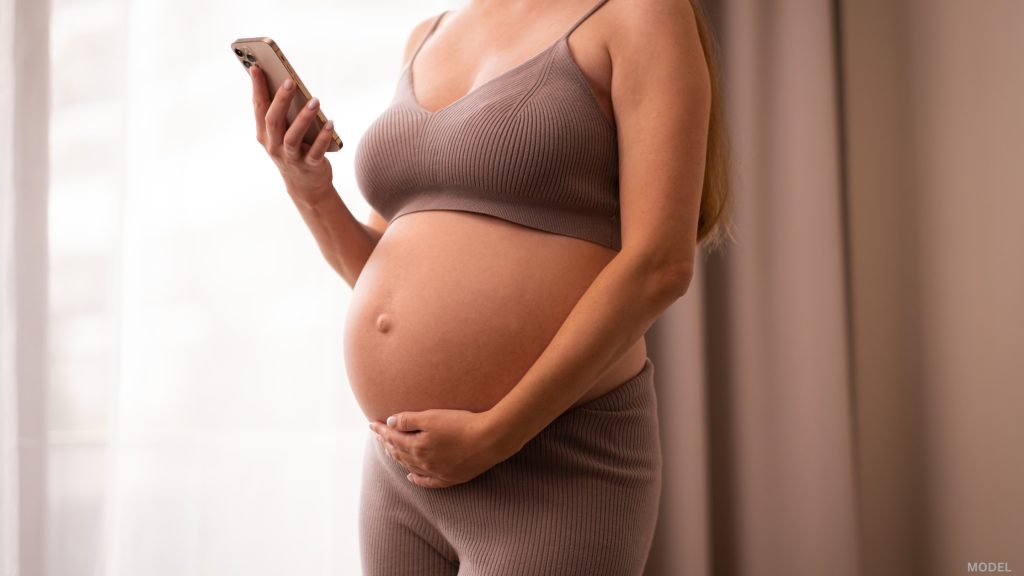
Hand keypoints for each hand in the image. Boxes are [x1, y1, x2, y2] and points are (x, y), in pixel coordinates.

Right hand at [250, 64, 335, 205]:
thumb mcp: (283, 133)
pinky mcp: (309, 165)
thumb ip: (283, 112)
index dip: (256, 87)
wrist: (305, 186)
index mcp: (264, 134)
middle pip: (273, 120)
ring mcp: (290, 157)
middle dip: (280, 100)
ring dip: (304, 117)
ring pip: (293, 136)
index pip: (258, 107)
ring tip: (315, 100)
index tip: (256, 67)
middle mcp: (274, 146)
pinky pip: (316, 151)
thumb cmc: (294, 150)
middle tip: (290, 81)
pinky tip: (331, 123)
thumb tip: (289, 83)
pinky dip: (323, 137)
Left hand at [369, 409, 517, 488]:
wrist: (490, 440)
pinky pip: (427, 482)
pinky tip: (410, 477)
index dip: (380, 429)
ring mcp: (436, 472)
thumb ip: (408, 420)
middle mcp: (422, 462)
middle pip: (398, 453)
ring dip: (397, 458)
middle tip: (379, 434)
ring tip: (390, 450)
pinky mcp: (450, 478)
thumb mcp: (432, 417)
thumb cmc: (461, 424)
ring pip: (410, 467)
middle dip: (386, 442)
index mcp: (416, 446)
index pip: (392, 437)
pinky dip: (416, 479)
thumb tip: (390, 422)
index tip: (371, 423)